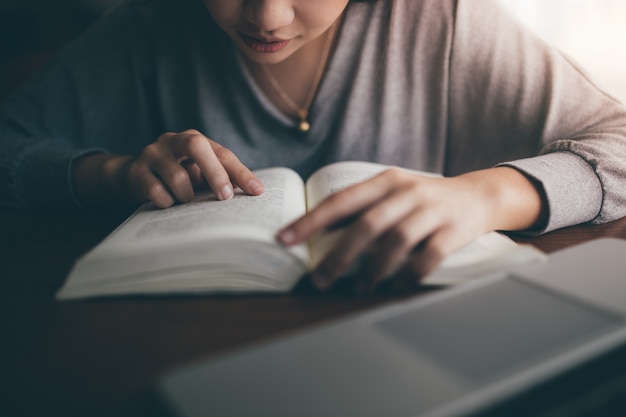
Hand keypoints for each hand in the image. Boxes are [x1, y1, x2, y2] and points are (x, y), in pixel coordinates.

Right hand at [72, 129, 263, 206]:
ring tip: (185, 200)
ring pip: (177, 176)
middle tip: (225, 197)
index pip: (222, 153)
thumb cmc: (176, 176)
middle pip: (196, 146)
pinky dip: (166, 202)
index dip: (240, 172)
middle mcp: (173, 141)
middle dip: (214, 173)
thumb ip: (221, 178)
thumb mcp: (198, 174)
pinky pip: (155, 191)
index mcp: (194, 140)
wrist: (132, 176)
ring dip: (186, 196)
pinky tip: (167, 203)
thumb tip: (251, 192)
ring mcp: (152, 153)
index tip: (257, 191)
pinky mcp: (136, 171)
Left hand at [277, 167, 544, 291]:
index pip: (341, 201)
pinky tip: (396, 285)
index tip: (286, 239)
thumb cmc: (424, 199)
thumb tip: (321, 233)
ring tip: (360, 288)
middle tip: (321, 279)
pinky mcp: (453, 231)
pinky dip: (408, 275)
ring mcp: (432, 211)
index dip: (312, 221)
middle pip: (367, 224)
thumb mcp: (393, 192)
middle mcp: (407, 192)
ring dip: (373, 270)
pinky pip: (427, 257)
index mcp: (385, 181)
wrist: (478, 195)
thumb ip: (363, 207)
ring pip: (395, 242)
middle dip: (340, 256)